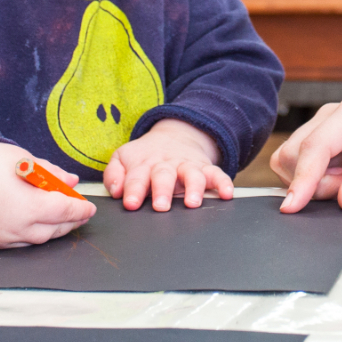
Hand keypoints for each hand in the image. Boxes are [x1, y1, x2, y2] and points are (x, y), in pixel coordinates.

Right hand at [0, 140, 96, 248]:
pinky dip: (33, 235)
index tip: (89, 207)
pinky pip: (19, 244)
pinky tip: (40, 224)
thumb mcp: (25, 160)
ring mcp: (0, 239)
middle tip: (80, 212)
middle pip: (53, 230)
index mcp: (25, 207)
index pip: (63, 212)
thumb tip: (72, 183)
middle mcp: (13, 229)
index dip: (80, 209)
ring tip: (62, 217)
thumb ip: (52, 174)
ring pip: (37, 240)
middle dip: (70, 221)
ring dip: (53, 230)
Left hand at [103, 118, 232, 211]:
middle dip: (162, 190)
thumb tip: (115, 190)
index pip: (136, 177)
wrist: (174, 136)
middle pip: (164, 175)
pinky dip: (223, 183)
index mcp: (143, 164)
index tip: (130, 203)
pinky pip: (217, 174)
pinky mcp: (205, 168)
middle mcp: (166, 165)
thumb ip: (114, 174)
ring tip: (192, 203)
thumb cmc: (145, 155)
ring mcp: (187, 166)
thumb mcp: (123, 158)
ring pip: (192, 174)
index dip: (133, 190)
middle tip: (160, 206)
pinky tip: (227, 194)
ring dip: (193, 187)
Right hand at [270, 97, 341, 212]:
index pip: (315, 146)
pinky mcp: (317, 140)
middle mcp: (330, 116)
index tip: (293, 206)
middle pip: (295, 153)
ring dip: (313, 182)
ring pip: (290, 160)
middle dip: (315, 182)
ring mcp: (321, 127)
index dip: (302, 178)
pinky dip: (313, 180)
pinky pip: (297, 165)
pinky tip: (339, 179)